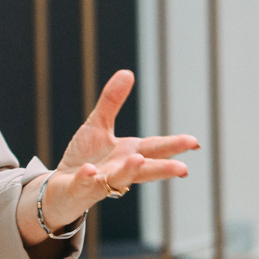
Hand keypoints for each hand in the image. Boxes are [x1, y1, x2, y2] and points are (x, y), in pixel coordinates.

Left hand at [18, 70, 199, 245]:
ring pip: (119, 178)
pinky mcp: (81, 187)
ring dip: (129, 170)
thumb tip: (128, 72)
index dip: (174, 146)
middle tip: (183, 168)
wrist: (63, 186)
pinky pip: (85, 183)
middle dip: (163, 167)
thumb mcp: (98, 125)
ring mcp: (102, 180)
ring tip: (138, 160)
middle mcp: (120, 169)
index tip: (194, 142)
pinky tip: (89, 171)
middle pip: (145, 168)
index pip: (154, 148)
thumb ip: (112, 101)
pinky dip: (87, 177)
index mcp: (129, 153)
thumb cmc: (87, 157)